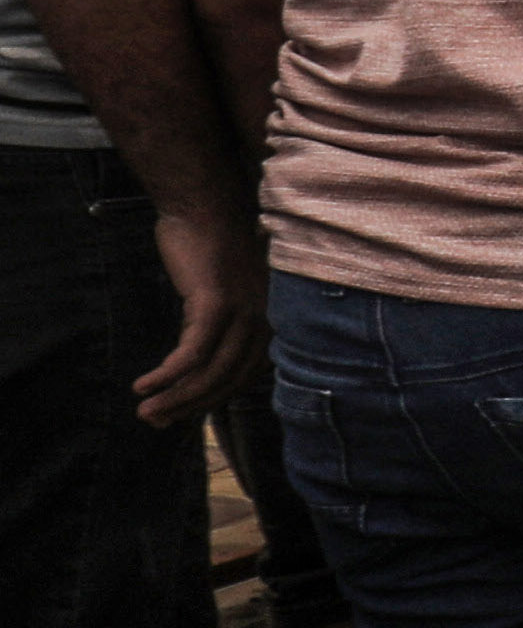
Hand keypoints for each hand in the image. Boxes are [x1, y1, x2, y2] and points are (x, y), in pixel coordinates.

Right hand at [133, 195, 258, 423]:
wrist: (205, 206)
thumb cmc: (211, 248)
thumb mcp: (225, 292)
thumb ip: (225, 324)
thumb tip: (200, 361)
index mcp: (271, 322)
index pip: (244, 377)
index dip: (211, 400)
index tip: (181, 415)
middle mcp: (265, 321)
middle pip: (228, 381)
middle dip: (191, 406)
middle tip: (156, 421)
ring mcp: (243, 313)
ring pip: (210, 373)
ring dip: (176, 397)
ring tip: (146, 411)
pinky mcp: (216, 304)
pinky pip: (192, 352)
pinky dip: (169, 374)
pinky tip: (145, 384)